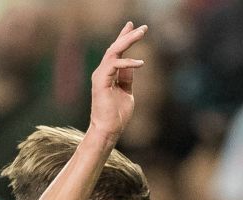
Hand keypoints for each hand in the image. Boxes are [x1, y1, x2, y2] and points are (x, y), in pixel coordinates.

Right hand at [88, 22, 147, 142]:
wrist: (108, 129)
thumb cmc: (117, 115)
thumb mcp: (126, 92)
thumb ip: (127, 78)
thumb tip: (132, 65)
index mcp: (108, 74)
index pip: (116, 52)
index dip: (124, 38)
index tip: (133, 27)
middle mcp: (102, 72)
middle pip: (115, 48)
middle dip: (127, 35)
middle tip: (142, 27)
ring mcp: (100, 75)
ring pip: (113, 52)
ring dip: (128, 41)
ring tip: (141, 33)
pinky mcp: (100, 81)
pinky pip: (114, 65)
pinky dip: (127, 63)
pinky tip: (140, 63)